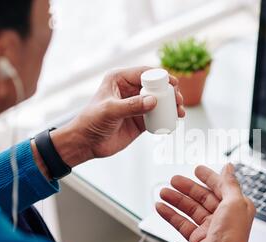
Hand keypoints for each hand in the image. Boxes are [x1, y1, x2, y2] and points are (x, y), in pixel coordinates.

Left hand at [36, 67, 184, 173]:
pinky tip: (174, 121)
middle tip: (178, 100)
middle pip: (155, 87)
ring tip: (180, 112)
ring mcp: (136, 105)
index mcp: (120, 79)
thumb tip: (154, 101)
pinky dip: (167, 118)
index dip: (161, 76)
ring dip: (171, 105)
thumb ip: (132, 105)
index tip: (173, 84)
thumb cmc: (91, 122)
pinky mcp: (140, 120)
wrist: (86, 143)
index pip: (144, 73)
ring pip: (159, 102)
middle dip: (170, 92)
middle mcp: (130, 90)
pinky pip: (157, 116)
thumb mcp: (110, 111)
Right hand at [156, 164, 255, 241]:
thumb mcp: (234, 203)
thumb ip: (230, 184)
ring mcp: (210, 227)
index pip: (220, 187)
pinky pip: (182, 222)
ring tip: (163, 192)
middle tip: (173, 180)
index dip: (208, 178)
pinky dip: (171, 215)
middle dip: (187, 187)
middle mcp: (224, 216)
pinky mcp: (197, 238)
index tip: (197, 170)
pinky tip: (161, 207)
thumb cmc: (232, 237)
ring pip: (190, 209)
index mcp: (236, 206)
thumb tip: (229, 168)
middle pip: (203, 197)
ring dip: (176, 200)